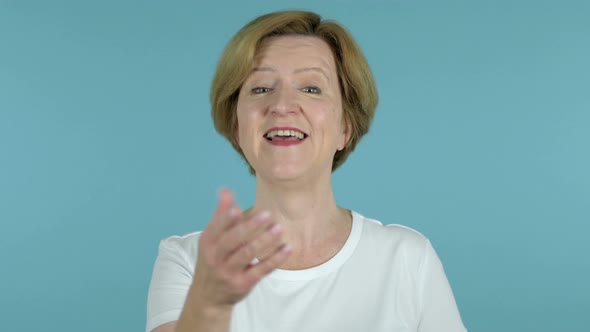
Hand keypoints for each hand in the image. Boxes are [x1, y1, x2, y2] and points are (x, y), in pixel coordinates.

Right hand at [191, 189, 290, 308]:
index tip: (238, 209)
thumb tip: (225, 190)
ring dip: (264, 241)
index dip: (226, 219)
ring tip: (279, 229)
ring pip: (247, 254)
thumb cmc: (214, 258)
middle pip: (233, 240)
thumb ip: (221, 214)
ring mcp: (228, 272)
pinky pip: (260, 270)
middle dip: (250, 227)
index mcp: (208, 241)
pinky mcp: (242, 284)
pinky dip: (274, 260)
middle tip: (267, 214)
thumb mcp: (212, 238)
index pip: (217, 227)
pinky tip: (286, 249)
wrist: (208, 295)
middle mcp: (216, 257)